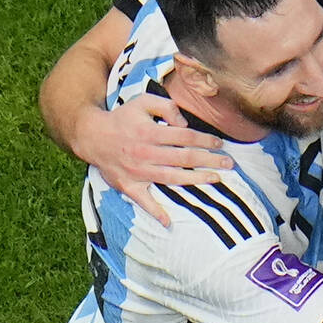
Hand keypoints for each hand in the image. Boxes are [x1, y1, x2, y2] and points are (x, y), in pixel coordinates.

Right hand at [74, 94, 233, 226]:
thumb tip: (184, 123)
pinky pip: (143, 201)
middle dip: (209, 161)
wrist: (92, 136)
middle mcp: (145, 154)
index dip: (205, 140)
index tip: (220, 144)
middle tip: (229, 163)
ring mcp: (137, 172)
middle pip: (184, 158)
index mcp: (150, 133)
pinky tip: (169, 222)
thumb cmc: (123, 118)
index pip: (185, 137)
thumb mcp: (142, 101)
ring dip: (195, 180)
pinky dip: (155, 212)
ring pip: (172, 178)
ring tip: (216, 179)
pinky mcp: (129, 186)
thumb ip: (166, 107)